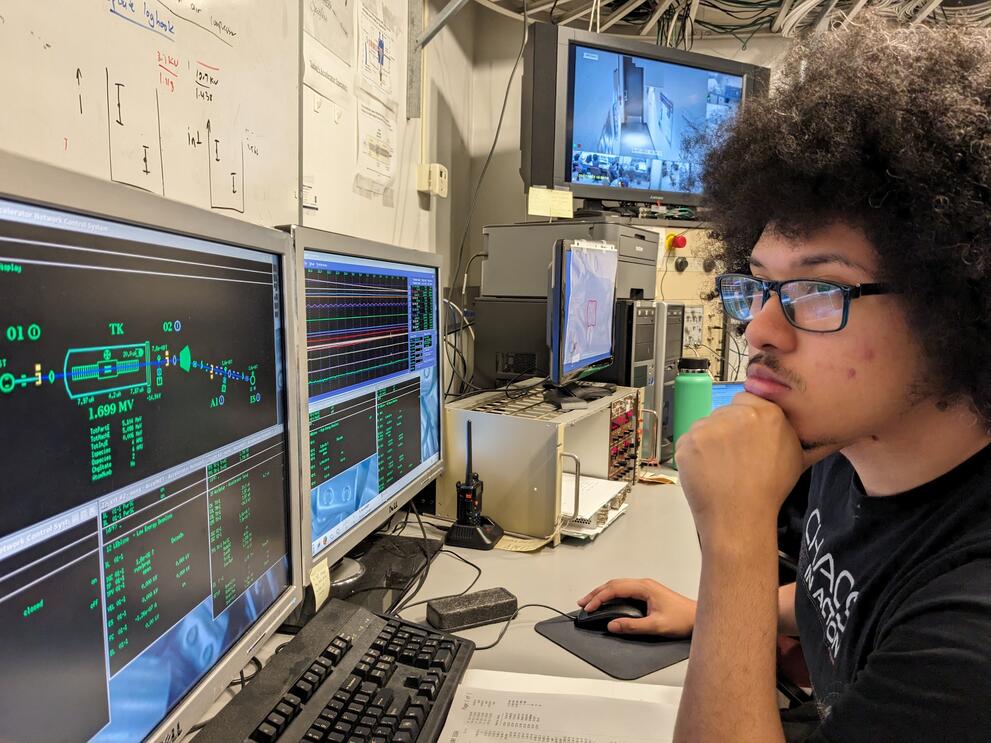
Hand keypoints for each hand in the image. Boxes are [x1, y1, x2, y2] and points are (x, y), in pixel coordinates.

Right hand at [577, 578, 695, 636]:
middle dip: (596, 593)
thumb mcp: (656, 626)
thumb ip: (632, 626)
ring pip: (618, 585)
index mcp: (644, 587)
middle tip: (583, 603)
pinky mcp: (647, 593)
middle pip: (613, 584)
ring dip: (603, 593)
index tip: (589, 607)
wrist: (698, 617)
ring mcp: (646, 587)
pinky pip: (624, 590)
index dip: (599, 598)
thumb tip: (613, 625)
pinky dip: (612, 595)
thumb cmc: (683, 619)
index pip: (615, 589)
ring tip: (590, 601)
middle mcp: (644, 584)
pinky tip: (607, 601)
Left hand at [675, 392, 824, 542]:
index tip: (744, 434)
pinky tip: (707, 471)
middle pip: (725, 412)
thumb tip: (778, 417)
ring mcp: (709, 427)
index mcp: (767, 414)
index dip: (744, 418)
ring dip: (710, 441)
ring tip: (720, 467)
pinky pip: (690, 440)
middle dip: (727, 430)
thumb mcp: (795, 456)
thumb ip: (784, 428)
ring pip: (706, 426)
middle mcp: (737, 415)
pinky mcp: (688, 440)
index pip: (747, 399)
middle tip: (732, 456)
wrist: (739, 518)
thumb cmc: (769, 492)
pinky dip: (695, 454)